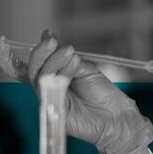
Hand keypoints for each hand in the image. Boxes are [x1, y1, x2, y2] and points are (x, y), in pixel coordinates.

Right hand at [0, 30, 152, 153]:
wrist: (117, 117)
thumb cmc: (104, 95)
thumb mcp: (86, 70)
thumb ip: (67, 58)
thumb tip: (49, 37)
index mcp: (55, 79)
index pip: (38, 64)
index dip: (38, 51)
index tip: (48, 36)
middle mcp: (49, 90)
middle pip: (35, 70)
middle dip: (42, 53)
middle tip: (53, 42)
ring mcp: (51, 101)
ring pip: (41, 77)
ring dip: (55, 61)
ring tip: (71, 54)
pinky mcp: (54, 111)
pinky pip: (51, 90)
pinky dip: (61, 74)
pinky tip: (74, 64)